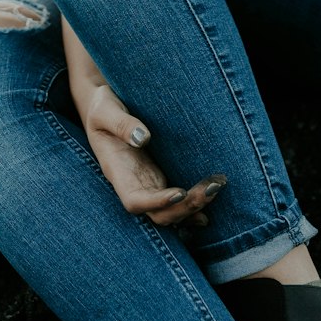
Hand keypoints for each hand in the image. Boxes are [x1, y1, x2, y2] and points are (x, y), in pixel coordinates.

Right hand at [82, 83, 226, 229]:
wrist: (106, 108)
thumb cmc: (103, 107)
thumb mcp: (105, 109)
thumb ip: (121, 123)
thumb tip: (143, 137)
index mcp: (117, 172)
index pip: (135, 201)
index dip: (157, 203)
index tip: (180, 193)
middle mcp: (134, 185)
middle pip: (158, 213)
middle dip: (185, 207)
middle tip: (212, 187)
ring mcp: (148, 184)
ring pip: (171, 210)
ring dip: (195, 205)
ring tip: (217, 185)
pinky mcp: (160, 177)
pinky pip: (176, 200)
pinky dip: (193, 204)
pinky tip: (211, 196)